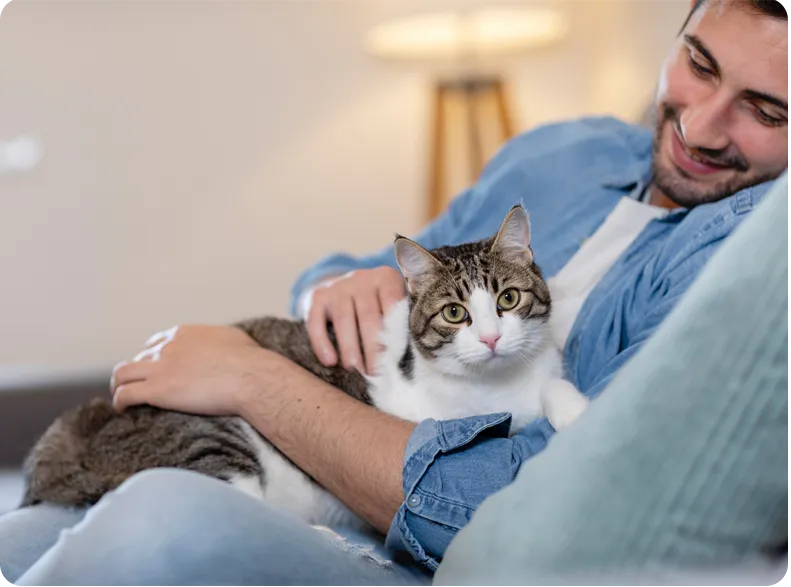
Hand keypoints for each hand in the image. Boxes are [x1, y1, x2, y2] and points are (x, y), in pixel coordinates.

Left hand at [111, 324, 275, 414]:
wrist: (250, 378)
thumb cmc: (250, 361)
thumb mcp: (235, 339)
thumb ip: (221, 340)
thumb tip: (228, 345)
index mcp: (185, 334)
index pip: (157, 342)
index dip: (154, 356)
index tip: (157, 368)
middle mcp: (168, 347)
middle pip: (139, 357)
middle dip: (138, 371)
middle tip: (141, 386)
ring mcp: (160, 367)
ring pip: (122, 373)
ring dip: (119, 385)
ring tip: (121, 397)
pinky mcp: (156, 390)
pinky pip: (125, 394)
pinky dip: (120, 402)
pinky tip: (123, 410)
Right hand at [307, 267, 405, 374]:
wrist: (345, 288)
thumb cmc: (378, 306)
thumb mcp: (394, 306)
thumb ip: (402, 323)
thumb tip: (411, 357)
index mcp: (387, 278)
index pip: (393, 306)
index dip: (394, 335)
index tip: (395, 360)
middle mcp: (362, 278)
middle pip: (369, 316)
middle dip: (372, 348)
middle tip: (375, 373)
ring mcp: (338, 285)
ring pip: (343, 318)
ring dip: (349, 348)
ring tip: (355, 370)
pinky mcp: (318, 296)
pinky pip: (316, 321)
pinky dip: (321, 342)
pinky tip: (330, 361)